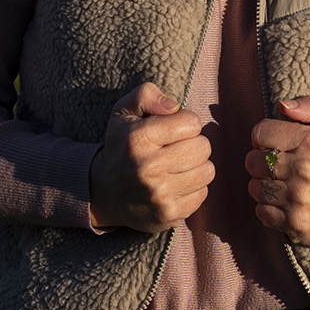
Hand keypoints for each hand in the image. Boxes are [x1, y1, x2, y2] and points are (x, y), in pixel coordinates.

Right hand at [88, 82, 212, 233]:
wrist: (102, 192)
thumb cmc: (121, 146)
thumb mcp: (124, 112)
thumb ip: (147, 95)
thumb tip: (174, 108)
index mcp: (139, 138)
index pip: (192, 123)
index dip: (184, 122)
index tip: (171, 129)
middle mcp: (148, 167)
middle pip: (203, 147)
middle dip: (193, 144)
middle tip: (176, 148)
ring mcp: (159, 194)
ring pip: (207, 171)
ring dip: (196, 166)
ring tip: (177, 166)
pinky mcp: (168, 215)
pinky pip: (203, 194)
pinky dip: (193, 188)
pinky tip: (175, 183)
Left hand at [244, 95, 309, 248]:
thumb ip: (309, 107)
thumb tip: (282, 106)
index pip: (260, 132)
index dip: (264, 137)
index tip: (276, 144)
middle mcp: (305, 169)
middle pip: (253, 161)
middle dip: (262, 161)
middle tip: (278, 166)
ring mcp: (299, 198)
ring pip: (255, 187)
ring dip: (264, 186)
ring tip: (281, 184)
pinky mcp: (295, 223)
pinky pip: (261, 212)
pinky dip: (267, 208)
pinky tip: (284, 202)